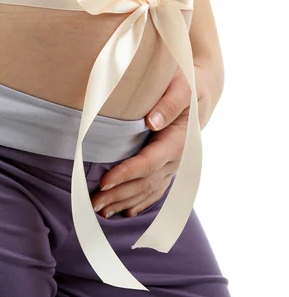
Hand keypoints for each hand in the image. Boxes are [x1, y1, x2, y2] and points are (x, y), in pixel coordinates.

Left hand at [91, 59, 221, 217]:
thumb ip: (170, 103)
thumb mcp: (182, 86)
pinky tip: (125, 212)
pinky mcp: (170, 167)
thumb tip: (152, 121)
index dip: (126, 173)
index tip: (104, 182)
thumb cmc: (188, 84)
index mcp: (180, 140)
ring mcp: (175, 166)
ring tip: (100, 212)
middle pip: (146, 182)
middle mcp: (179, 158)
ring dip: (125, 202)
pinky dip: (140, 202)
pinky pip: (156, 189)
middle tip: (92, 203)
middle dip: (119, 195)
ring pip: (149, 190)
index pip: (149, 162)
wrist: (203, 91)